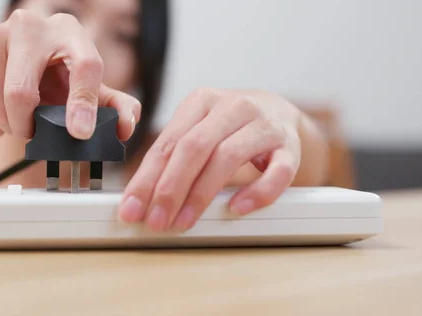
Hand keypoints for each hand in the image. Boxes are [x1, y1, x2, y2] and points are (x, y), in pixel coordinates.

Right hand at [0, 10, 139, 139]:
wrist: (10, 66)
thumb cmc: (57, 78)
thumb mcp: (91, 90)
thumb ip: (117, 107)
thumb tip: (126, 128)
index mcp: (71, 32)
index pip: (85, 66)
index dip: (83, 103)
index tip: (80, 133)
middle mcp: (32, 25)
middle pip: (21, 91)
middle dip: (25, 125)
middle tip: (31, 133)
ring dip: (7, 124)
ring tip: (17, 122)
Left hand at [118, 88, 302, 230]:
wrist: (278, 111)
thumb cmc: (228, 127)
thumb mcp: (197, 129)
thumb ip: (171, 157)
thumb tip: (138, 198)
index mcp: (201, 101)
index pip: (167, 143)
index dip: (146, 178)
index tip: (132, 208)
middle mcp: (233, 107)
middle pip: (194, 148)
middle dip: (170, 189)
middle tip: (156, 220)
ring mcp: (263, 125)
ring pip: (228, 158)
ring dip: (201, 195)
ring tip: (184, 221)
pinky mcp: (289, 146)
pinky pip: (277, 172)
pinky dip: (257, 193)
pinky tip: (236, 208)